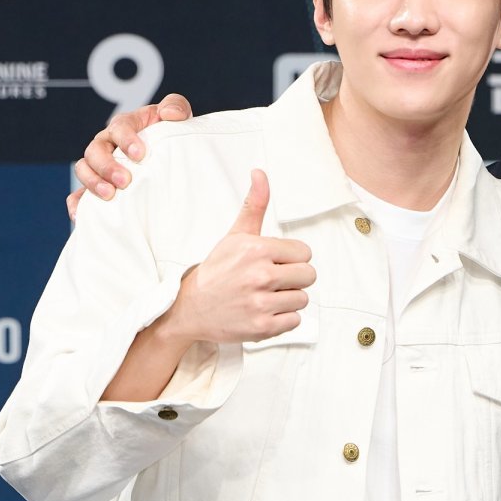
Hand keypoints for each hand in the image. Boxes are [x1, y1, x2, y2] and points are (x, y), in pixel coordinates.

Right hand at [69, 91, 194, 215]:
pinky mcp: (97, 186)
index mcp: (124, 126)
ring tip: (109, 195)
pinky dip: (77, 204)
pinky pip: (79, 195)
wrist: (170, 156)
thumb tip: (170, 114)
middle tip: (124, 180)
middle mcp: (107, 144)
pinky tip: (81, 216)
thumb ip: (176, 106)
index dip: (126, 139)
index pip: (119, 127)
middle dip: (107, 165)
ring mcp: (99, 166)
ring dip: (92, 182)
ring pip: (83, 169)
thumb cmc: (170, 134)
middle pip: (95, 150)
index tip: (140, 155)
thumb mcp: (178, 115)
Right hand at [164, 170, 315, 345]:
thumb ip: (254, 205)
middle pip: (309, 275)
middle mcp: (260, 276)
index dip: (292, 258)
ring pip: (303, 299)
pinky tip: (265, 311)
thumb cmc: (217, 270)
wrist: (191, 308)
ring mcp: (261, 303)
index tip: (275, 262)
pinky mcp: (262, 327)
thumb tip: (260, 173)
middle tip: (272, 281)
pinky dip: (283, 319)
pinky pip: (295, 321)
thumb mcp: (235, 235)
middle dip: (294, 278)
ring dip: (288, 299)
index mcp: (257, 249)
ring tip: (265, 296)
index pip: (305, 252)